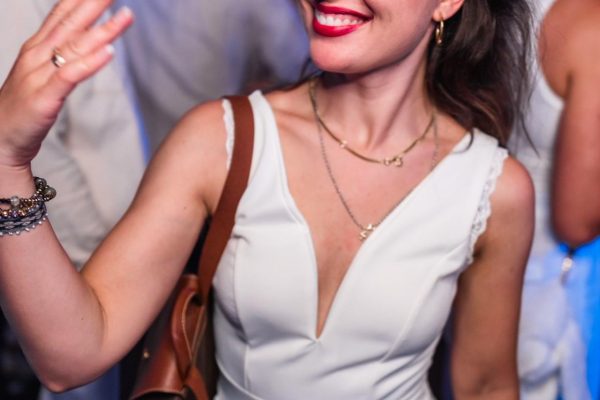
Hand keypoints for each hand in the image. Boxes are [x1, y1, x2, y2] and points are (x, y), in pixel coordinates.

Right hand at [0, 0, 133, 168]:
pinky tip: (110, 52)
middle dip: (95, 4)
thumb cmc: (24, 107)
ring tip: (126, 15)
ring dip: (104, 29)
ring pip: (76, 46)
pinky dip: (91, 62)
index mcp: (37, 47)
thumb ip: (64, 56)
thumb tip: (92, 44)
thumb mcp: (43, 74)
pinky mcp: (45, 97)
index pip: (62, 15)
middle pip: (71, 23)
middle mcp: (38, 55)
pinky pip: (71, 75)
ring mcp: (40, 75)